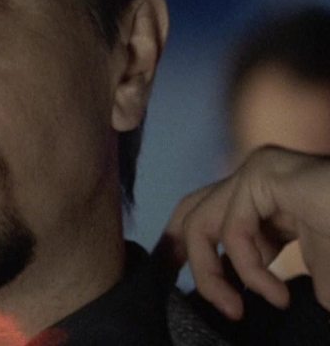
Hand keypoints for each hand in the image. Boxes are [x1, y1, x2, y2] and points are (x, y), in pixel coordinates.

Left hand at [152, 145, 329, 319]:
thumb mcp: (307, 271)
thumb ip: (266, 278)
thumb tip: (233, 305)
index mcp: (264, 200)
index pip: (207, 213)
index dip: (182, 245)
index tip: (173, 280)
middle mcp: (256, 179)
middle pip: (191, 210)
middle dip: (176, 251)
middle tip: (176, 288)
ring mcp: (258, 172)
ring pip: (201, 223)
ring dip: (213, 276)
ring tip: (238, 309)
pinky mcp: (263, 173)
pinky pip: (233, 229)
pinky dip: (249, 269)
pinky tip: (277, 292)